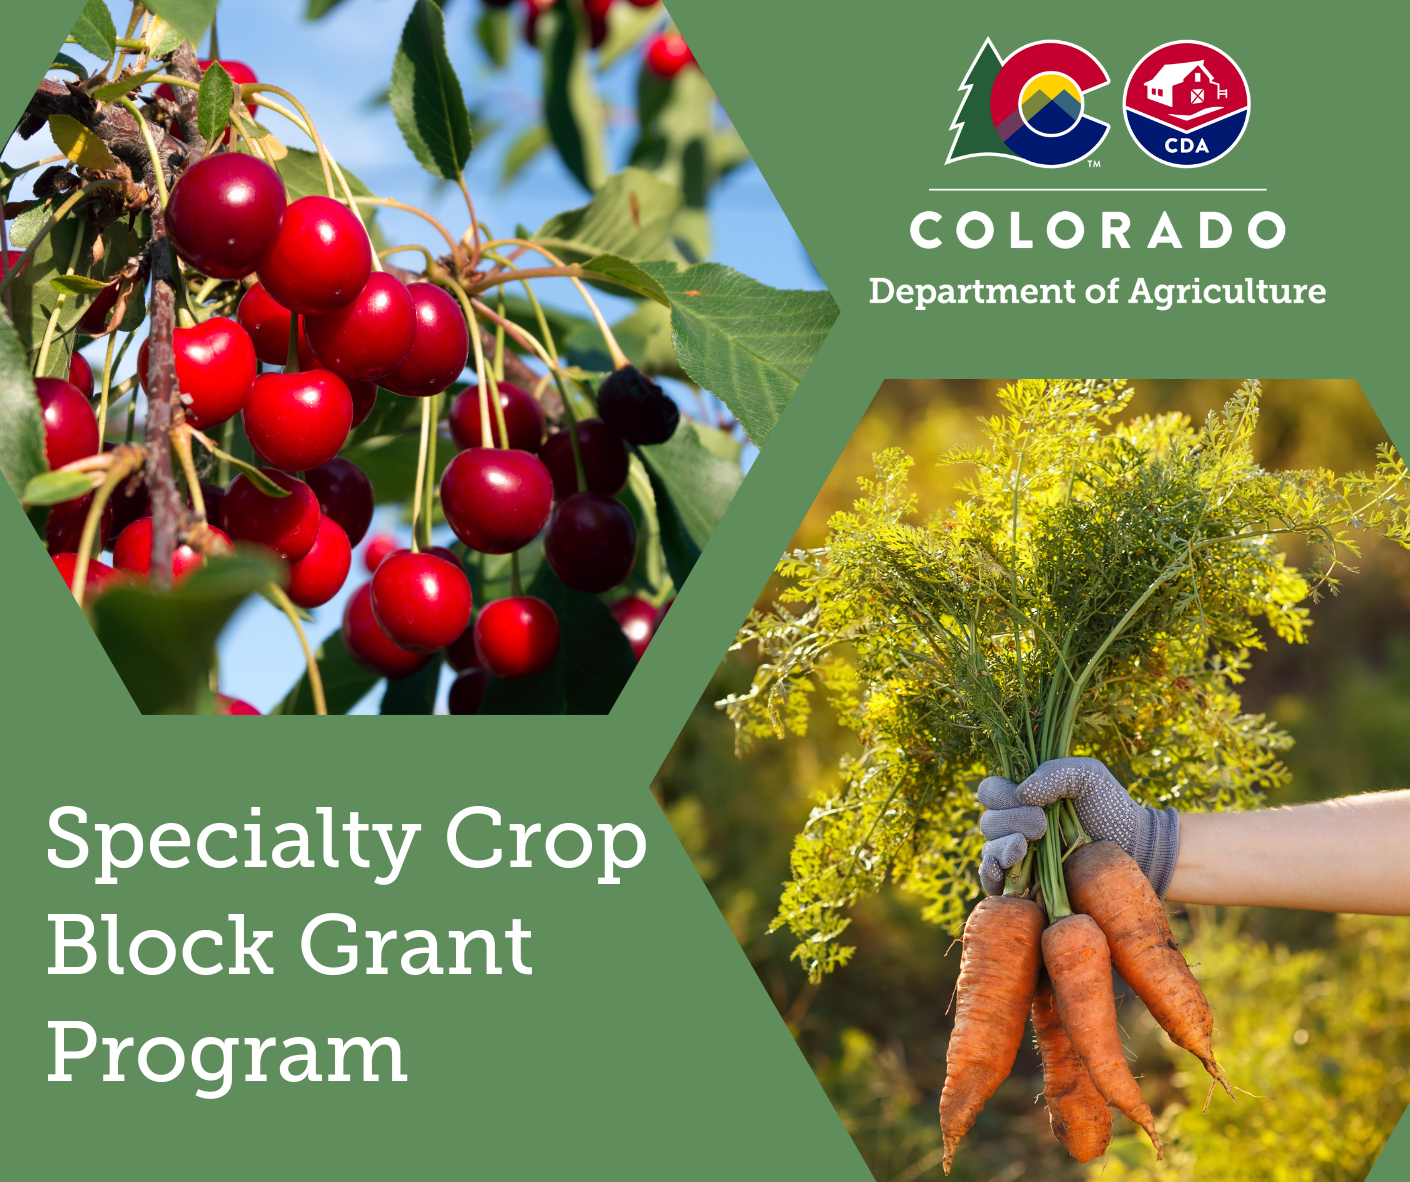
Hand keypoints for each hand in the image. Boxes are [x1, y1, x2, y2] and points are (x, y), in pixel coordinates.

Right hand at [977, 757, 1180, 896]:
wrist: (1134, 847)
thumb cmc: (1110, 806)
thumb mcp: (1088, 776)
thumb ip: (1056, 773)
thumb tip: (1022, 792)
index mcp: (1023, 796)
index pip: (990, 791)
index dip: (1001, 795)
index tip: (1031, 802)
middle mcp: (1015, 824)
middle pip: (989, 822)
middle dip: (1011, 821)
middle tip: (1042, 826)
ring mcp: (1019, 854)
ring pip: (989, 850)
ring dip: (1001, 848)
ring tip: (1023, 847)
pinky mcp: (1025, 883)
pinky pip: (993, 881)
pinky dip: (990, 877)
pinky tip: (1001, 874)